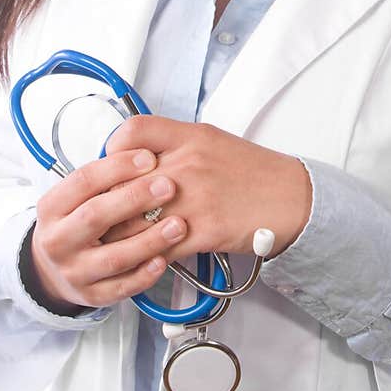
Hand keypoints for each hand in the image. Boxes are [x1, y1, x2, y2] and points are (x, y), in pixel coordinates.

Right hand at [28, 147, 187, 309]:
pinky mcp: (92, 296)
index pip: (83, 181)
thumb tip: (139, 147)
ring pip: (113, 257)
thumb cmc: (75, 222)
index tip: (148, 157)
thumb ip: (103, 176)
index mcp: (52, 207)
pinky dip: (144, 275)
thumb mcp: (76, 195)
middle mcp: (58, 240)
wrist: (51, 270)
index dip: (117, 167)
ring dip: (148, 241)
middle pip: (95, 216)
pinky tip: (165, 260)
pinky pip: (121, 288)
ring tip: (179, 225)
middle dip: (134, 199)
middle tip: (169, 186)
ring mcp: (74, 271)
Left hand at [99, 117, 312, 260]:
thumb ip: (175, 144)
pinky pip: (159, 248)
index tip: (110, 169)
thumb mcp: (212, 141)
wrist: (291, 198)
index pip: (133, 132)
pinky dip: (145, 256)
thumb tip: (137, 157)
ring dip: (119, 236)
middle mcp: (187, 163)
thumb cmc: (252, 172)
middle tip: (99, 215)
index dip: (112, 151)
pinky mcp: (203, 231)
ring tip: (112, 243)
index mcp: (189, 137)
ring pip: (134, 220)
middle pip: (124, 182)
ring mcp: (194, 198)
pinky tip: (143, 258)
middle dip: (106, 203)